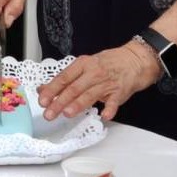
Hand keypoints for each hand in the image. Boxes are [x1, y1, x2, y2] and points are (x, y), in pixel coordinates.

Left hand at [37, 42, 158, 122]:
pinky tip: (104, 116)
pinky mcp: (119, 92)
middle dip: (60, 102)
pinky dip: (109, 109)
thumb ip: (65, 78)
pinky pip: (114, 102)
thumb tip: (43, 89)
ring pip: (90, 95)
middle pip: (74, 88)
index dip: (52, 90)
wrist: (134, 60)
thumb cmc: (107, 64)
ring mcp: (107, 83)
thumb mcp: (84, 66)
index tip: (42, 100)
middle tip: (49, 114)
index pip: (64, 78)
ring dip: (78, 104)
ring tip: (67, 113)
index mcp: (83, 65)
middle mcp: (93, 73)